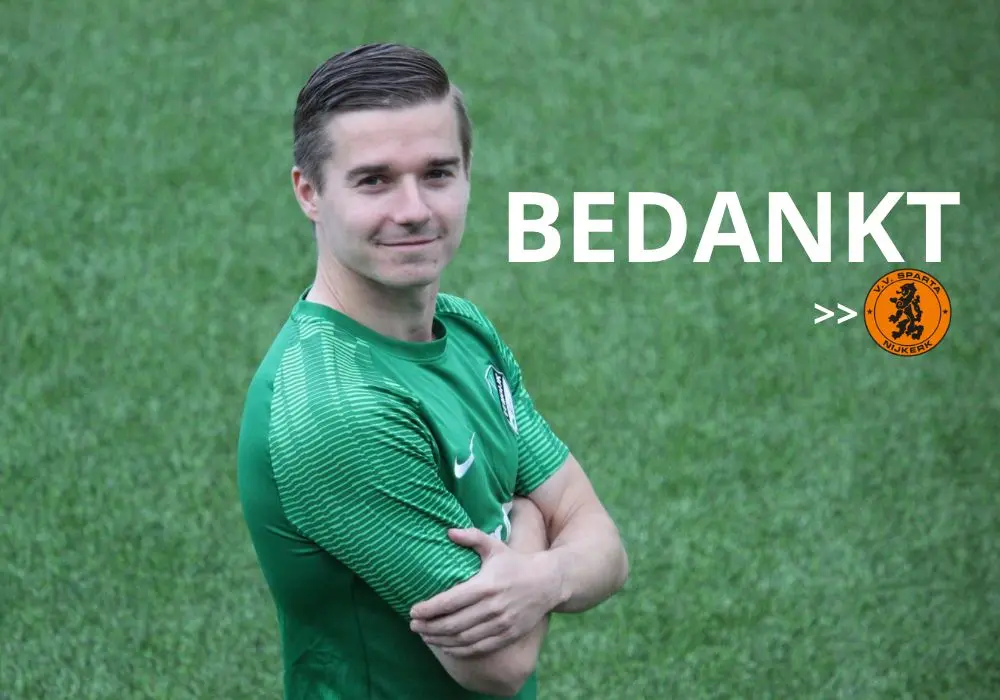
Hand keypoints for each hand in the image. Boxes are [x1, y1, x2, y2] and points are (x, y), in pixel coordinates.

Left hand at [409, 527, 558, 657]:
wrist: (547, 582)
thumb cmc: (516, 563)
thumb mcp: (495, 546)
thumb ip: (472, 537)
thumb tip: (448, 531)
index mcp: (486, 585)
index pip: (450, 601)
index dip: (429, 609)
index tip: (413, 611)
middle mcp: (492, 607)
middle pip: (453, 623)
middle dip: (429, 627)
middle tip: (413, 626)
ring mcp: (501, 624)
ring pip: (463, 638)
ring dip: (441, 640)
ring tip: (425, 636)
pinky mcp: (508, 635)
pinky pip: (479, 648)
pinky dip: (459, 650)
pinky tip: (446, 647)